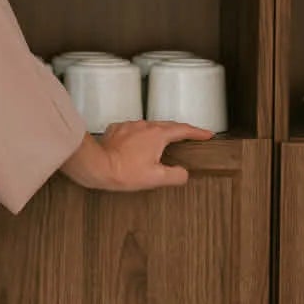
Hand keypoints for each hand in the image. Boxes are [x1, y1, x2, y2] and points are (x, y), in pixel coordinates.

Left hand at [96, 118, 216, 189]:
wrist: (96, 165)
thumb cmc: (125, 172)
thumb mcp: (156, 178)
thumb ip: (176, 175)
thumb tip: (184, 173)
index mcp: (158, 134)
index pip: (183, 130)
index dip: (197, 132)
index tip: (207, 134)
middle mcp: (144, 125)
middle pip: (167, 125)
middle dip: (180, 130)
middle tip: (189, 136)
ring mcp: (128, 126)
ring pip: (149, 126)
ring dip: (159, 132)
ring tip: (164, 141)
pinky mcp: (116, 130)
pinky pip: (133, 130)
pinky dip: (140, 135)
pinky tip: (138, 144)